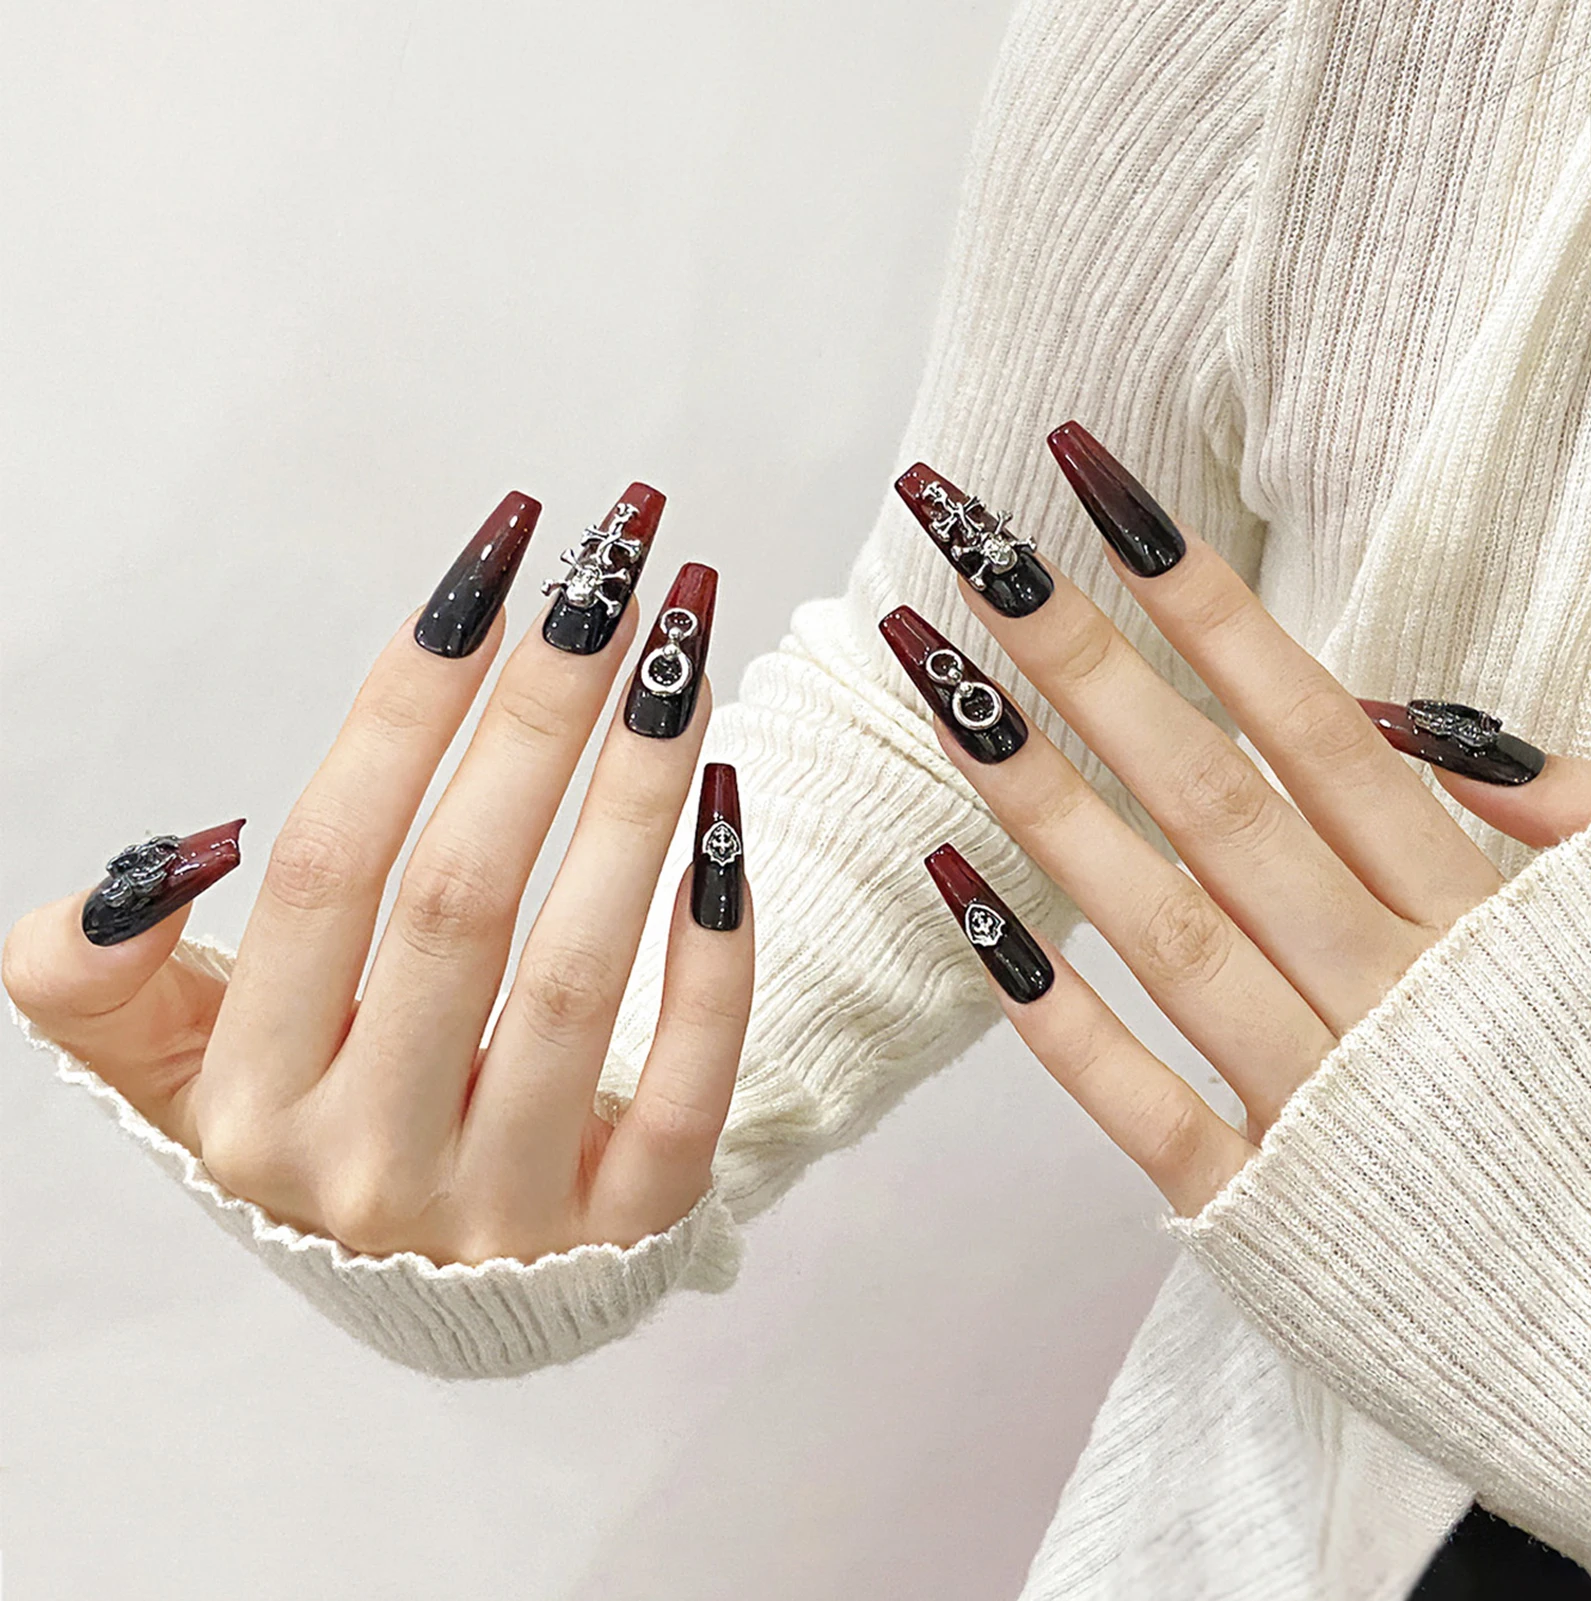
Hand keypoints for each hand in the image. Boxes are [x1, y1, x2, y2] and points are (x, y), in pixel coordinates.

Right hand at [3, 486, 752, 1263]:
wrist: (441, 1292)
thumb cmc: (321, 1125)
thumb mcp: (176, 1070)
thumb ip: (101, 984)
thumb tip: (154, 867)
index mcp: (246, 1101)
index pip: (324, 865)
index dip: (404, 705)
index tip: (490, 571)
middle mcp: (367, 1162)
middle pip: (459, 897)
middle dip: (541, 714)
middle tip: (612, 574)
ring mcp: (505, 1209)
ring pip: (578, 977)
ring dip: (638, 797)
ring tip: (686, 659)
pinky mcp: (625, 1232)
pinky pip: (686, 1089)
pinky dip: (715, 958)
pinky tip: (728, 822)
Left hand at [887, 428, 1590, 1215]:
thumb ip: (1562, 816)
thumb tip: (1415, 717)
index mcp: (1473, 913)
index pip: (1309, 720)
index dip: (1199, 597)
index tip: (1094, 489)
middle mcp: (1385, 984)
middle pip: (1209, 789)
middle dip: (1081, 654)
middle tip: (965, 539)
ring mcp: (1317, 1095)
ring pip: (1160, 916)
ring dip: (1037, 792)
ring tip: (933, 680)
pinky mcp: (1261, 1204)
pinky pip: (1138, 1095)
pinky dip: (1046, 1003)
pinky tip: (954, 894)